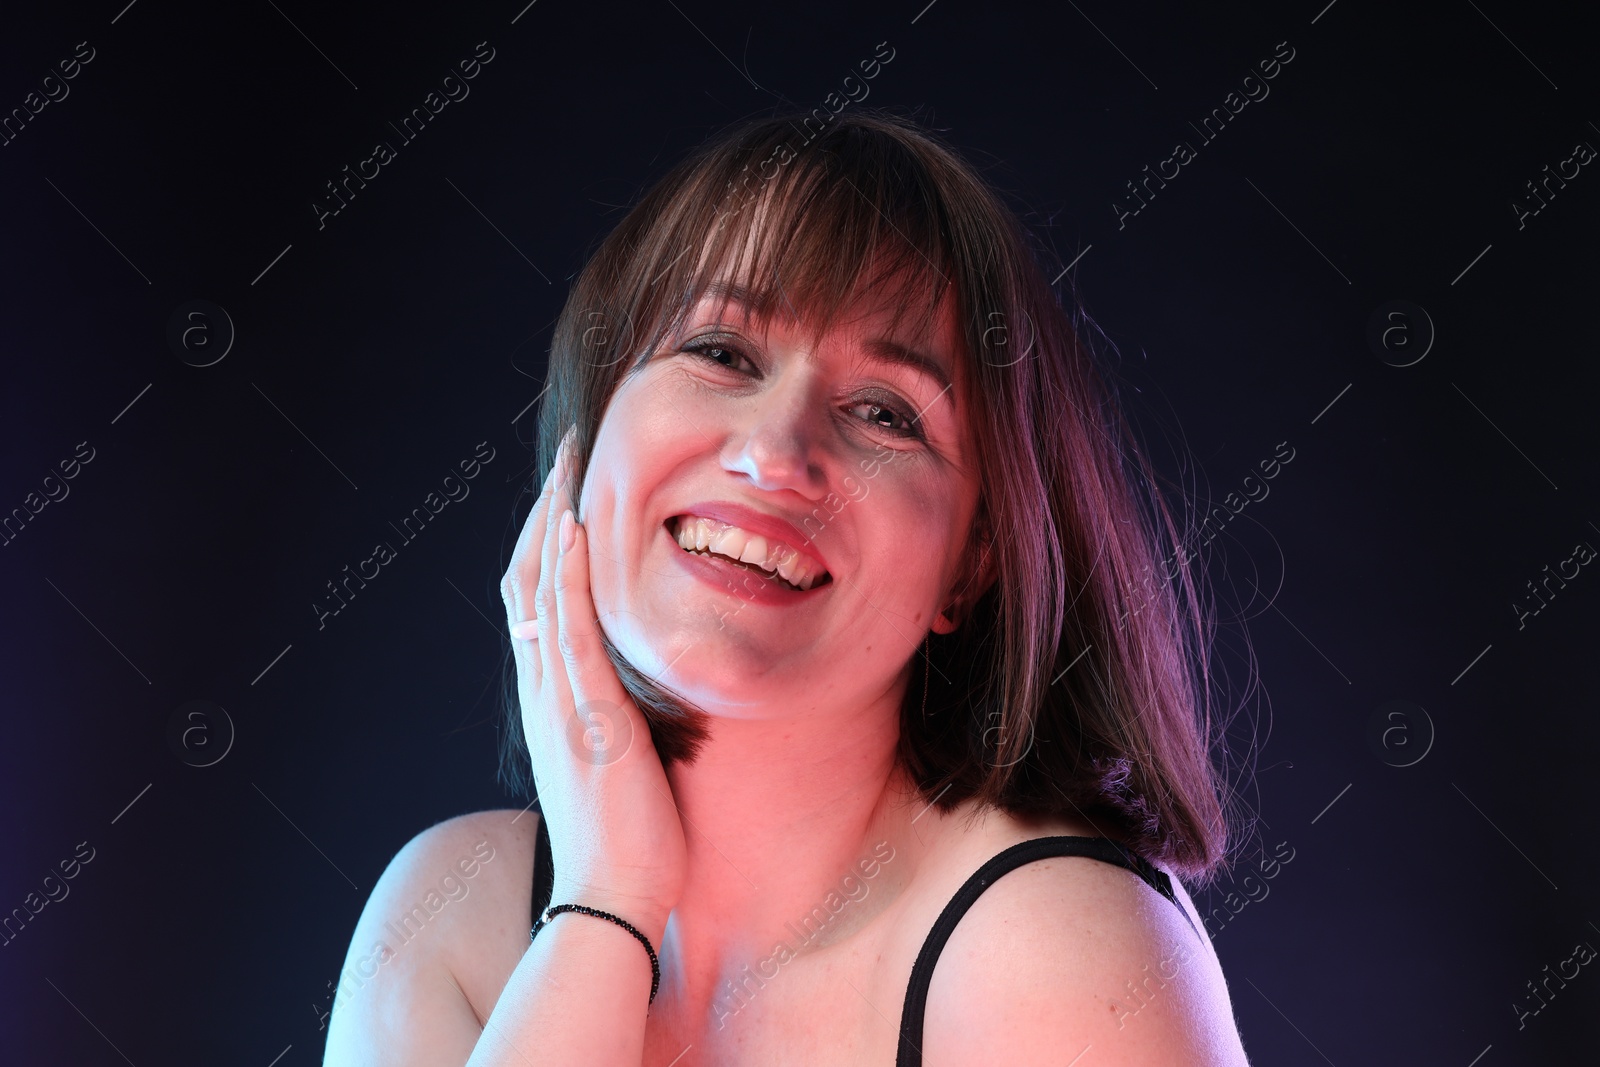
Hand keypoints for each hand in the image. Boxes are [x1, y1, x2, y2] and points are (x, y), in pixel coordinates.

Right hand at [500, 428, 686, 939]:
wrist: (616, 895)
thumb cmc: (627, 835)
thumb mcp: (616, 757)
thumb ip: (612, 714)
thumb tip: (631, 686)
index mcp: (552, 697)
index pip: (539, 597)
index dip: (549, 537)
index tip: (568, 488)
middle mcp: (544, 690)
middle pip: (529, 577)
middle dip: (546, 509)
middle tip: (565, 451)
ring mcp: (560, 700)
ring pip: (541, 589)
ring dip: (553, 521)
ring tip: (567, 464)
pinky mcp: (588, 715)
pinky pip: (568, 632)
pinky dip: (567, 577)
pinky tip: (575, 532)